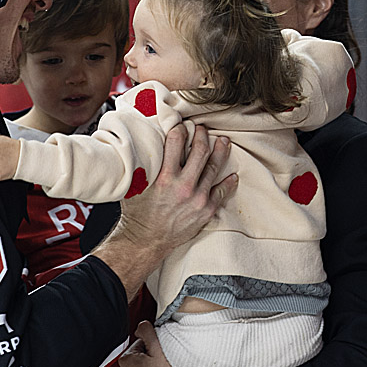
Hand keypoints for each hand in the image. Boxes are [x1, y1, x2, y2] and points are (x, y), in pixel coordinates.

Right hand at [91, 124, 236, 298]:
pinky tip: (233, 175)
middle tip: (202, 129)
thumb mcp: (134, 185)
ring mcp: (198, 199)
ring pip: (213, 168)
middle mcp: (183, 186)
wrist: (146, 241)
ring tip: (223, 141)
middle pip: (200, 152)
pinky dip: (228, 183)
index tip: (181, 125)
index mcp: (164, 177)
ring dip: (219, 152)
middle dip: (202, 136)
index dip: (179, 129)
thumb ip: (142, 166)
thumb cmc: (137, 213)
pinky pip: (221, 192)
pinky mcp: (206, 211)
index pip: (176, 142)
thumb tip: (142, 145)